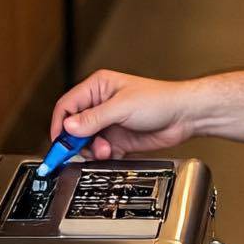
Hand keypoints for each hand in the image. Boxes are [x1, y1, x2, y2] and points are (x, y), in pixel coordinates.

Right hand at [48, 69, 193, 160]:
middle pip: (74, 127)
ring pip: (87, 141)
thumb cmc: (160, 100)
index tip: (60, 142)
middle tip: (85, 149)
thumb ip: (94, 118)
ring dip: (93, 149)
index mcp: (98, 87)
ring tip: (106, 149)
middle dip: (78, 141)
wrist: (184, 116)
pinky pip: (101, 151)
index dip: (60, 124)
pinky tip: (113, 153)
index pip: (67, 105)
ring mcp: (109, 122)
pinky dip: (103, 156)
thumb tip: (69, 127)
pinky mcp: (118, 138)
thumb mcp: (122, 107)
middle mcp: (101, 104)